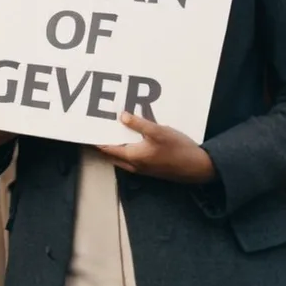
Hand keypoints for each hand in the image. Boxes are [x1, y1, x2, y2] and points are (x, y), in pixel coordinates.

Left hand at [96, 112, 215, 183]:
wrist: (199, 168)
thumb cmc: (179, 150)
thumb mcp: (158, 132)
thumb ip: (139, 124)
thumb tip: (121, 116)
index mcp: (132, 157)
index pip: (107, 148)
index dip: (95, 140)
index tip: (85, 131)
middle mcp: (135, 165)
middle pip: (112, 154)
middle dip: (103, 143)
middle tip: (97, 129)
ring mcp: (144, 169)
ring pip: (122, 157)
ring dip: (115, 146)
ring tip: (113, 131)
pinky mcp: (152, 168)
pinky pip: (132, 158)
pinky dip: (127, 149)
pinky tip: (133, 139)